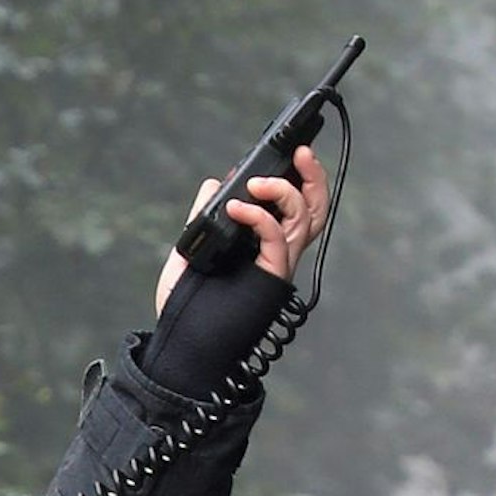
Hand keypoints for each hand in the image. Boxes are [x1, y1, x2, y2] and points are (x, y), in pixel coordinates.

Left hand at [155, 145, 331, 314]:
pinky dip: (261, 217)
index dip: (294, 179)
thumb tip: (214, 183)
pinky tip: (238, 207)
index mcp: (262, 245)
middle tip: (301, 151)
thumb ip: (202, 215)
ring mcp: (276, 266)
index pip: (293, 207)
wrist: (181, 344)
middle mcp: (277, 254)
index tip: (283, 154)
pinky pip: (278, 239)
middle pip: (314, 210)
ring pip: (304, 218)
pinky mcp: (270, 278)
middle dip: (314, 177)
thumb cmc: (184, 306)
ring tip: (255, 183)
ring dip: (285, 191)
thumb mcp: (189, 250)